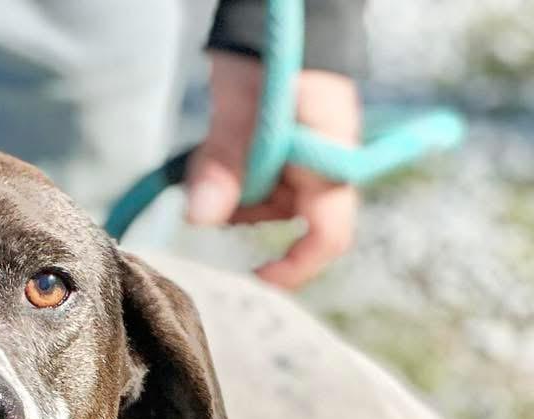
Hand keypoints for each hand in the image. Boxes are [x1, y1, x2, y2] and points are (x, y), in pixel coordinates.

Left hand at [183, 52, 361, 288]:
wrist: (280, 1)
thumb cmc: (272, 47)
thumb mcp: (242, 105)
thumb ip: (224, 161)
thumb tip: (201, 219)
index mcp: (332, 155)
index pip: (329, 232)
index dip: (296, 265)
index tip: (257, 276)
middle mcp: (324, 159)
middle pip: (284, 215)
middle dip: (243, 209)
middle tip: (208, 183)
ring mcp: (306, 150)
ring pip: (265, 196)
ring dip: (232, 189)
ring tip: (209, 155)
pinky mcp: (285, 140)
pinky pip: (256, 173)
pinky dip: (232, 172)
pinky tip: (215, 149)